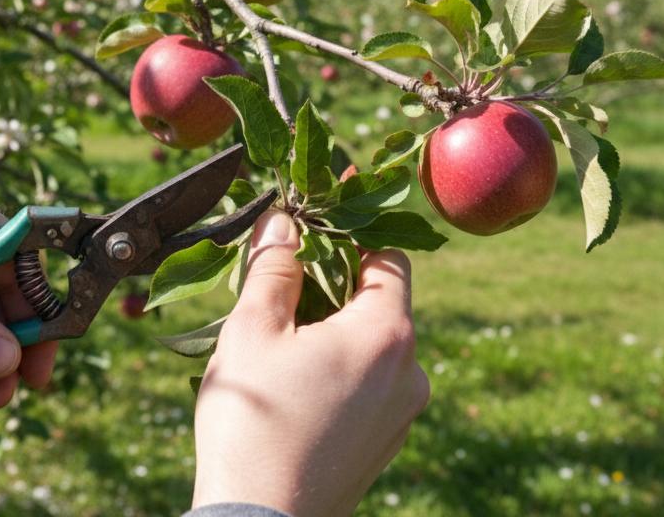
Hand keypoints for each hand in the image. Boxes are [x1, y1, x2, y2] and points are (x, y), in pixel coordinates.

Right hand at [191, 211, 429, 516]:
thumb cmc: (252, 421)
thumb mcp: (252, 329)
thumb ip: (274, 266)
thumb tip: (284, 219)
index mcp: (387, 333)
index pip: (389, 255)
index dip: (351, 233)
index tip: (316, 223)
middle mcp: (412, 372)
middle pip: (380, 302)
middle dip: (332, 285)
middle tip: (280, 284)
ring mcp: (403, 413)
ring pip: (372, 347)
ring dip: (333, 331)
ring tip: (277, 340)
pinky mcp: (386, 444)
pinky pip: (369, 387)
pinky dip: (338, 372)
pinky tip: (292, 385)